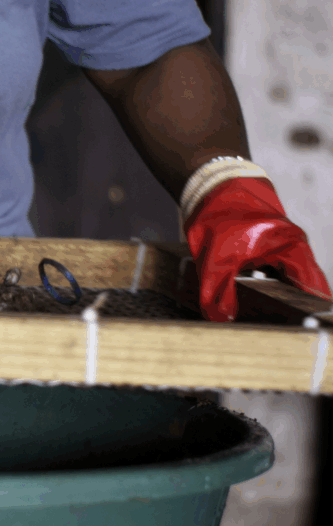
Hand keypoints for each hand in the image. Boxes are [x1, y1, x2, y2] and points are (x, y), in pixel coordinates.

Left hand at [185, 176, 330, 320]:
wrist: (211, 186)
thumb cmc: (221, 214)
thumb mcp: (216, 258)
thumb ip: (219, 292)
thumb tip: (222, 319)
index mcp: (293, 250)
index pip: (314, 289)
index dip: (311, 312)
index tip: (309, 331)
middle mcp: (293, 251)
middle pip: (300, 290)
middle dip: (292, 313)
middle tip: (284, 339)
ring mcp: (281, 252)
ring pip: (284, 286)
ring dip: (276, 304)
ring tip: (271, 330)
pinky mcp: (265, 253)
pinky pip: (271, 279)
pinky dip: (263, 293)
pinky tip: (252, 310)